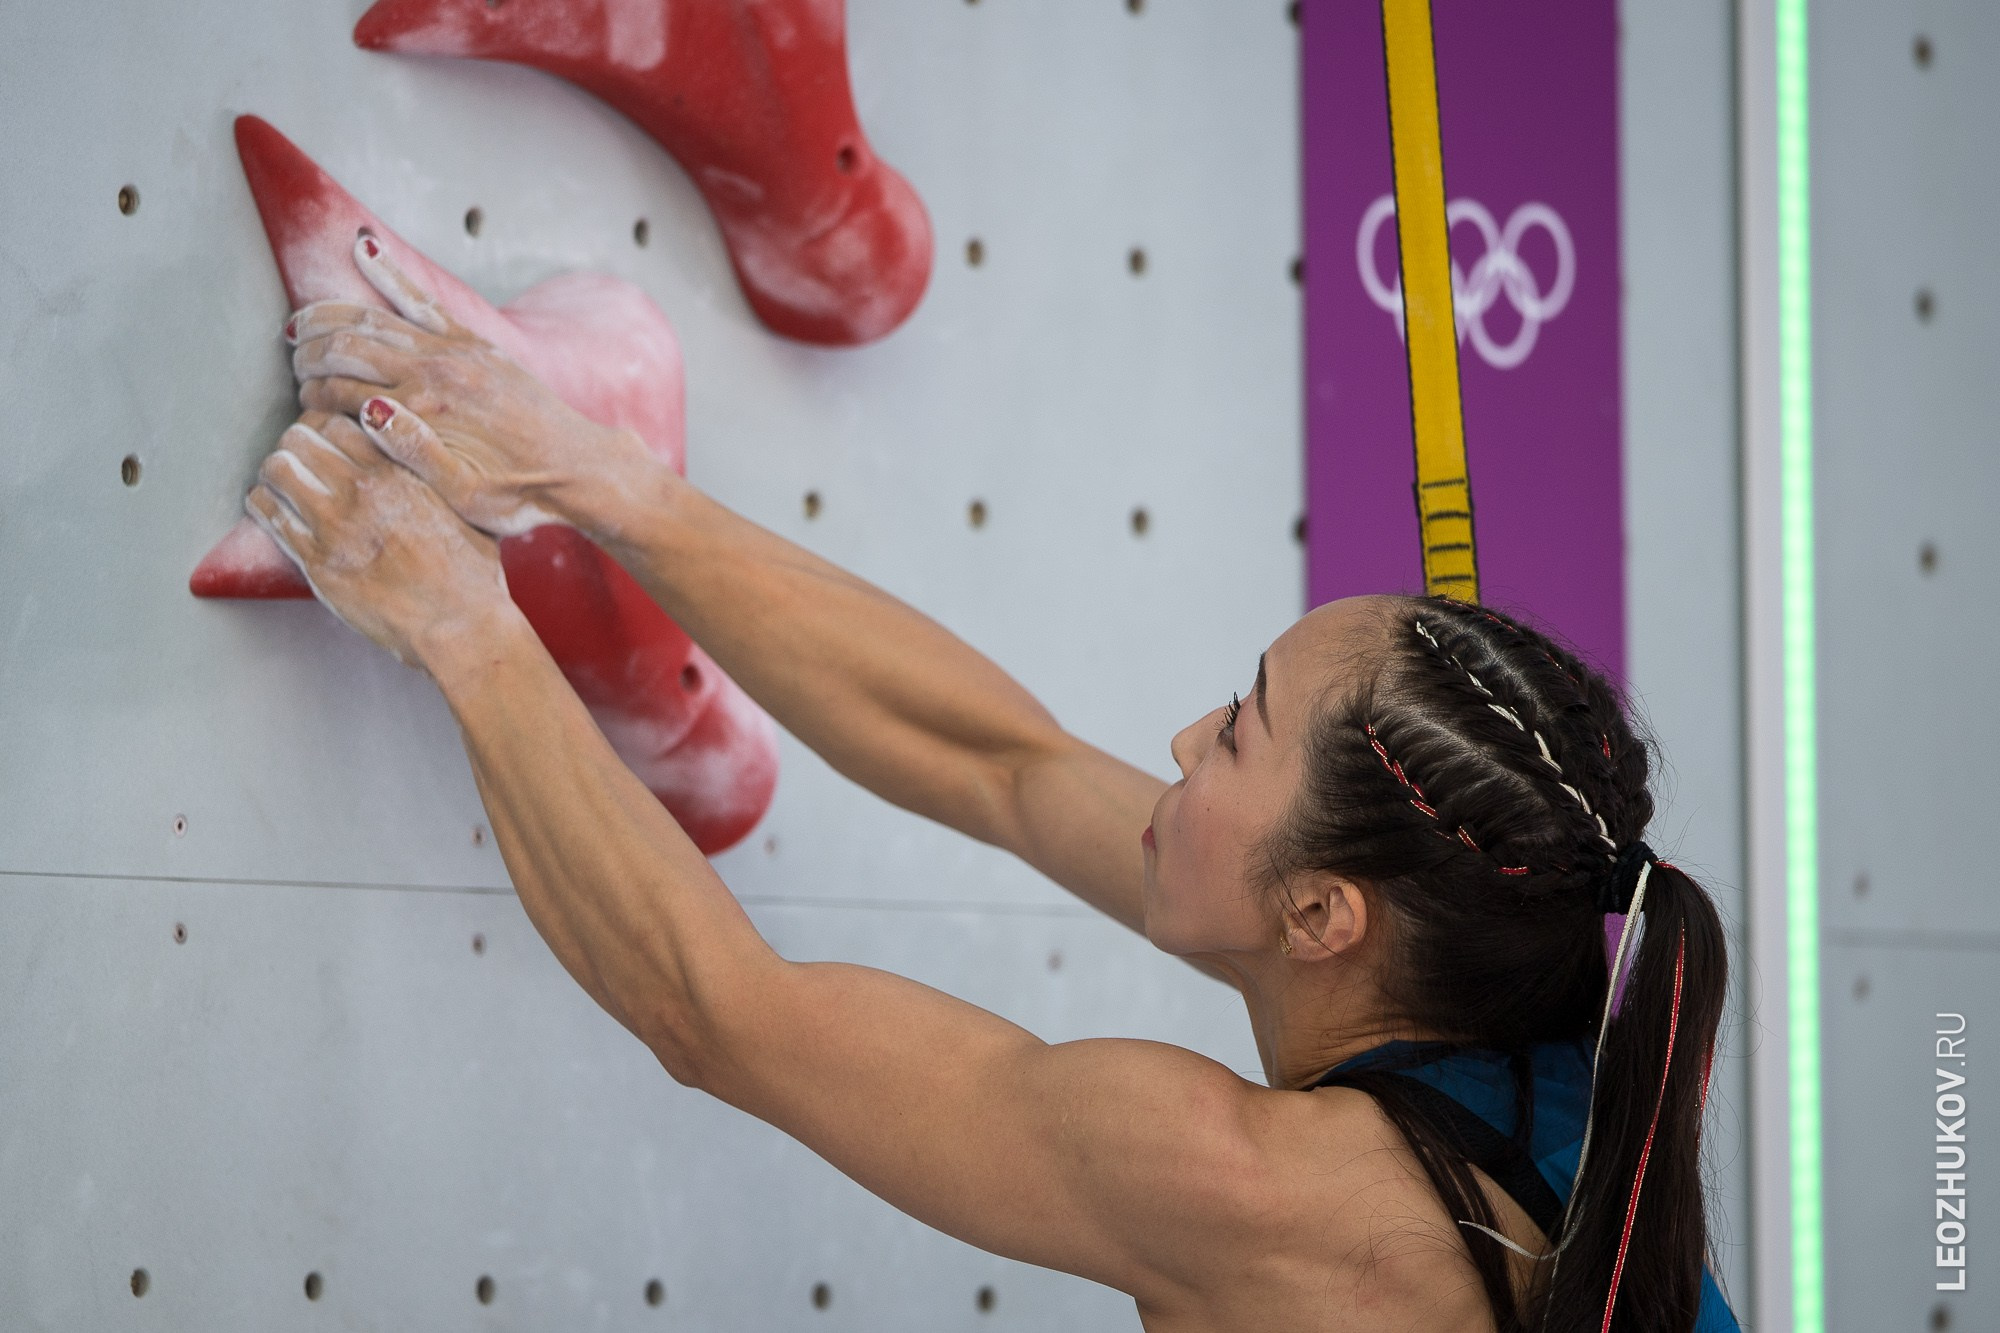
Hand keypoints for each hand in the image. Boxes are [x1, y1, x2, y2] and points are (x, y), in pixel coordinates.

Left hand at [246, 411, 515, 668]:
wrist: (458, 626)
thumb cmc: (470, 573)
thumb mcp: (461, 506)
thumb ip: (429, 473)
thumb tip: (414, 451)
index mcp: (399, 471)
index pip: (337, 421)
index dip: (326, 426)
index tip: (326, 438)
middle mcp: (363, 491)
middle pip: (300, 438)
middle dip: (296, 444)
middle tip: (301, 459)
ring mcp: (336, 527)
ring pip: (277, 471)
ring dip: (276, 472)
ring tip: (283, 482)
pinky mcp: (317, 562)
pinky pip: (269, 516)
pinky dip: (263, 505)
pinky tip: (271, 508)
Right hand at [288, 233, 656, 536]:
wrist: (580, 470)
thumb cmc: (520, 494)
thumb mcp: (464, 494)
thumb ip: (413, 454)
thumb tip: (365, 411)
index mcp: (427, 409)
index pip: (340, 388)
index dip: (309, 395)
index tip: (298, 406)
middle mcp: (438, 369)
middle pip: (348, 344)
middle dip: (308, 350)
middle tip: (288, 361)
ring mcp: (456, 349)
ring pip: (375, 317)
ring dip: (330, 316)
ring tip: (299, 325)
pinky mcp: (475, 341)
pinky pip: (422, 299)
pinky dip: (389, 271)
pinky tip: (362, 246)